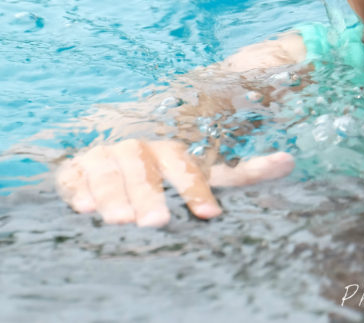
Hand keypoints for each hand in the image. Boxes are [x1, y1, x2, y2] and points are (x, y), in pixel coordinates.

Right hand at [56, 139, 294, 225]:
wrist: (114, 141)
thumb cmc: (171, 168)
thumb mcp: (208, 167)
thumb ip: (245, 170)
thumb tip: (289, 161)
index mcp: (171, 146)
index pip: (186, 163)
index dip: (197, 188)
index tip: (210, 215)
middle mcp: (138, 146)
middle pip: (144, 168)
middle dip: (150, 194)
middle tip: (157, 222)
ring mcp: (105, 154)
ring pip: (110, 171)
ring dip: (114, 195)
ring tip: (119, 221)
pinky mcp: (75, 167)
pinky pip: (74, 176)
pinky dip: (79, 190)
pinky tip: (83, 207)